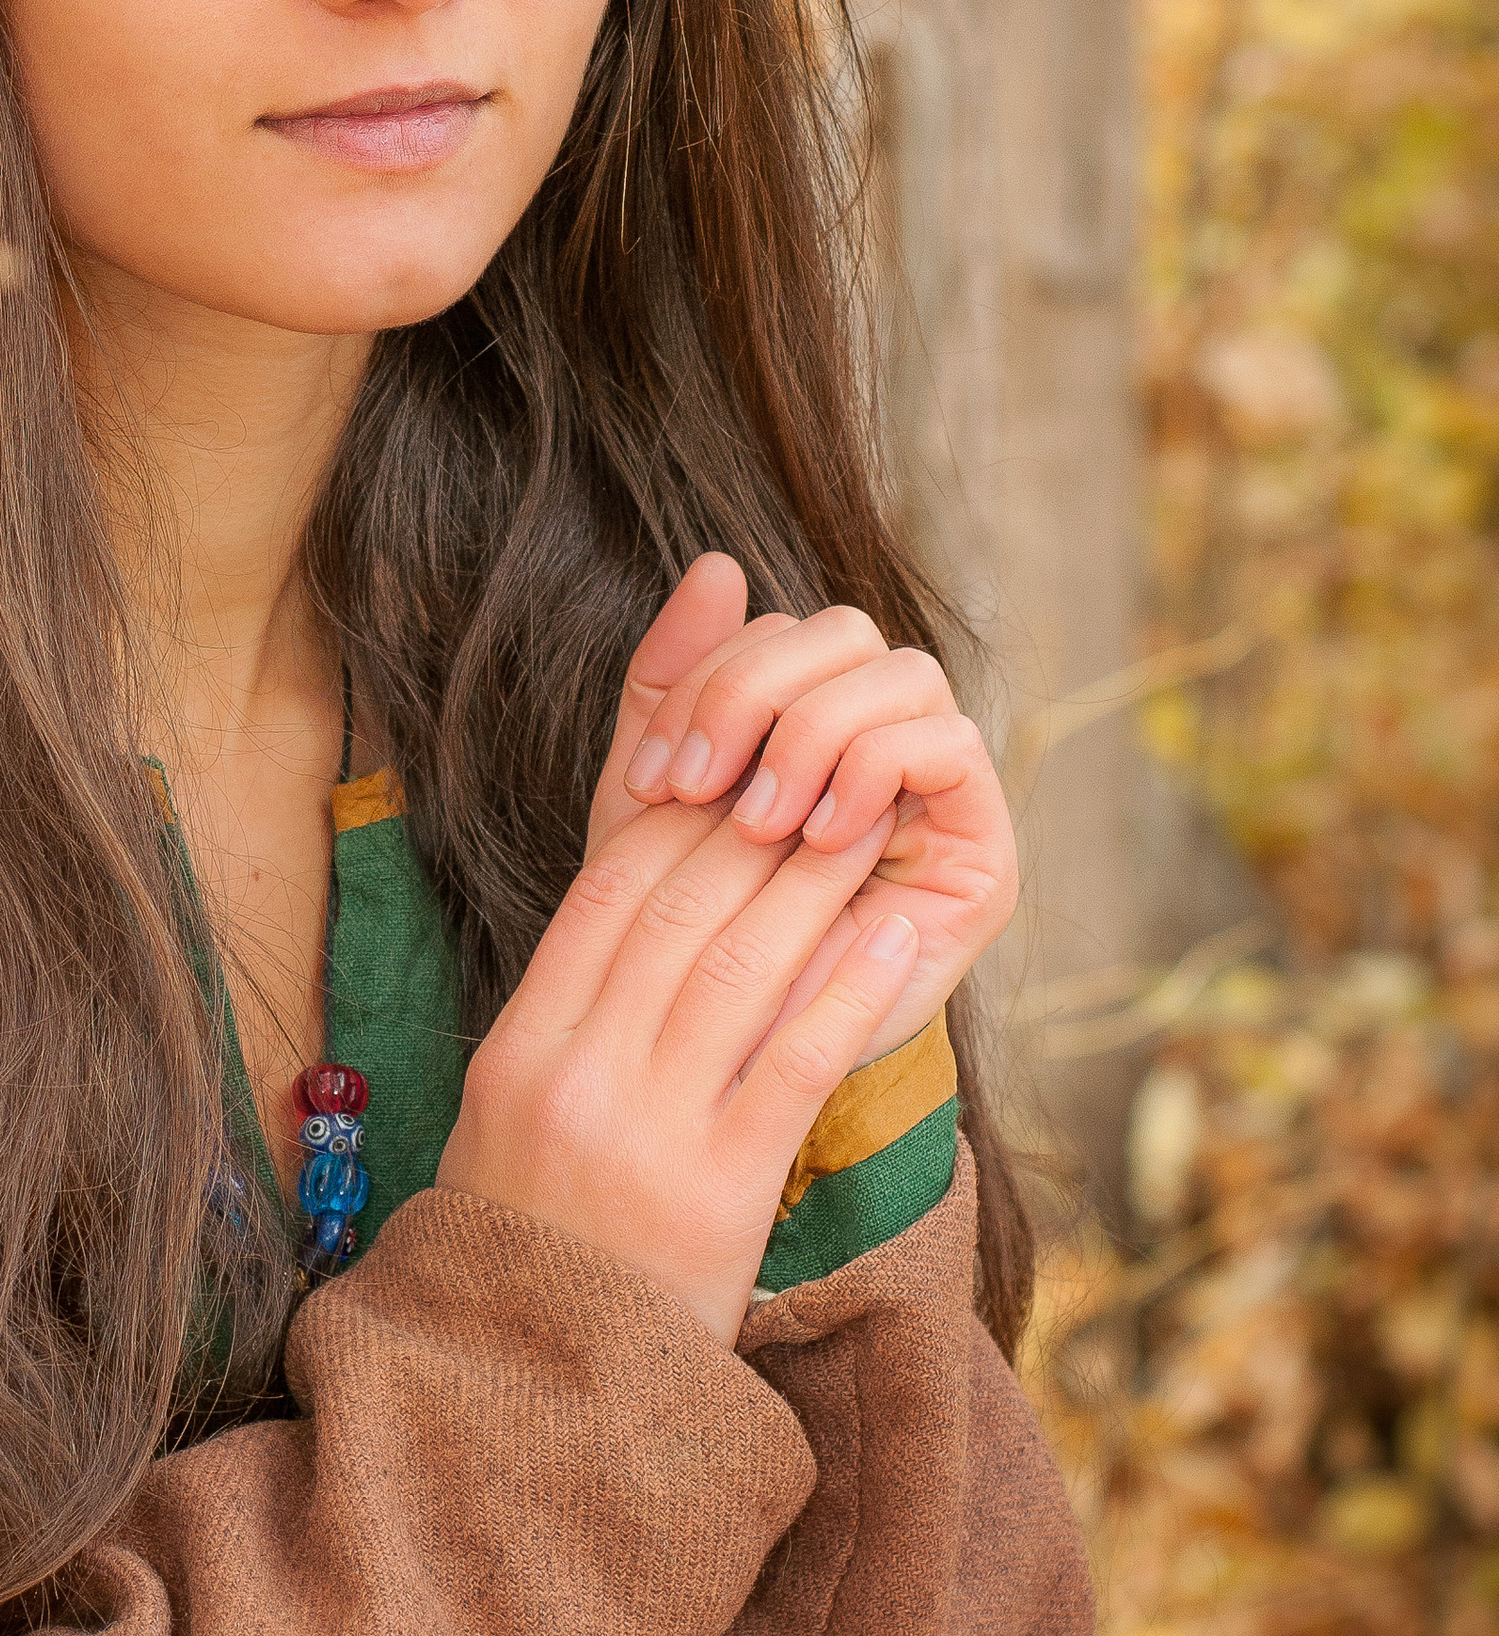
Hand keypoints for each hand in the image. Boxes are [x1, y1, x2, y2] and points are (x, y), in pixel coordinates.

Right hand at [438, 675, 921, 1341]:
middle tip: (827, 770)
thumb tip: (629, 909)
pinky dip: (853, 986)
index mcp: (520, 1050)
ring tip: (873, 826)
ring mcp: (649, 1131)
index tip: (742, 769)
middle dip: (759, 829)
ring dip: (818, 883)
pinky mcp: (723, 1188)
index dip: (679, 815)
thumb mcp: (509, 1116)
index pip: (606, 894)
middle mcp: (578, 1076)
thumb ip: (564, 1016)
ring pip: (744, 965)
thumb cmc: (530, 1244)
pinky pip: (798, 1061)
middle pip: (681, 912)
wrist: (532, 1388)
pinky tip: (898, 934)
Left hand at [614, 563, 1017, 1058]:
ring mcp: (939, 788)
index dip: (709, 682)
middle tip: (698, 790)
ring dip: (812, 736)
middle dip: (754, 696)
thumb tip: (715, 562)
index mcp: (806, 718)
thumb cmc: (691, 942)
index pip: (775, 629)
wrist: (735, 1072)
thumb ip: (673, 691)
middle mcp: (882, 737)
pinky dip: (873, 772)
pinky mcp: (982, 842)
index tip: (653, 779)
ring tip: (758, 827)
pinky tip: (819, 840)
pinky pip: (948, 745)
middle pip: (842, 631)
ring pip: (899, 673)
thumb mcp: (658, 812)